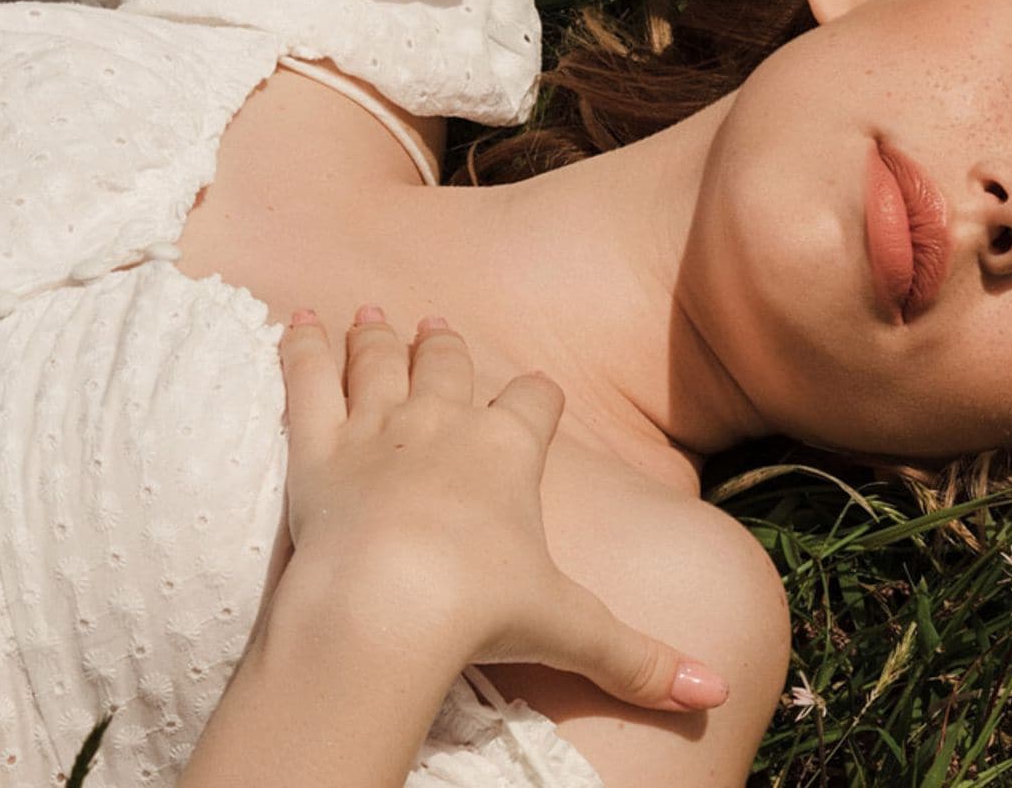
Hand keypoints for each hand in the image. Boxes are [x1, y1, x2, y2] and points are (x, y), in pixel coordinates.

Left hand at [276, 307, 729, 712]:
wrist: (388, 607)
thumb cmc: (482, 611)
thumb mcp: (573, 632)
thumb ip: (640, 660)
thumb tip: (717, 696)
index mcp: (510, 451)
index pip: (535, 402)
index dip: (540, 396)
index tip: (540, 391)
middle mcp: (445, 426)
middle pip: (448, 367)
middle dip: (444, 347)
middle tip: (435, 326)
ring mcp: (377, 431)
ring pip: (378, 366)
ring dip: (377, 339)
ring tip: (372, 315)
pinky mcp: (315, 450)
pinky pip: (306, 383)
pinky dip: (300, 348)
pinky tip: (294, 322)